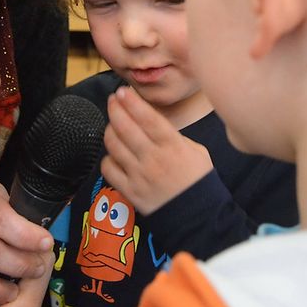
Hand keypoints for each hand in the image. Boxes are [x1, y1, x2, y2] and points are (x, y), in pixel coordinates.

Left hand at [101, 86, 212, 213]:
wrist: (197, 214)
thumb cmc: (198, 179)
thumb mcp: (195, 150)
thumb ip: (173, 136)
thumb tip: (153, 124)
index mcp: (172, 146)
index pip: (147, 118)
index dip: (132, 102)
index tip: (123, 91)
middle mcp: (153, 158)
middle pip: (125, 127)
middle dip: (115, 109)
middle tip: (114, 100)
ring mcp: (139, 175)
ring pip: (113, 145)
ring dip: (110, 130)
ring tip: (113, 124)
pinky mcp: (129, 191)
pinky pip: (109, 169)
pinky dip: (108, 158)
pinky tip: (114, 154)